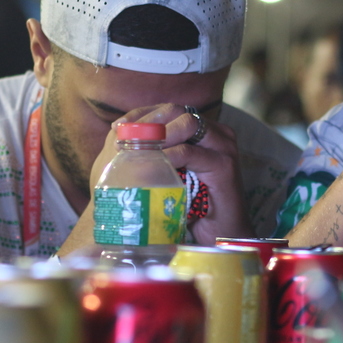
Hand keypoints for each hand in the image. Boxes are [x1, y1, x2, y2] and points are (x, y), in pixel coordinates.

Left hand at [91, 103, 250, 241]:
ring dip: (158, 135)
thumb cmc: (193, 205)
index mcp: (203, 130)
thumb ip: (155, 154)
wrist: (221, 234)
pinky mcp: (224, 165)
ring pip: (187, 124)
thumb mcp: (170, 174)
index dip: (141, 114)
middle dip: (148, 121)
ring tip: (136, 149)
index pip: (169, 109)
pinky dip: (169, 156)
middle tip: (125, 138)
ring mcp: (223, 146)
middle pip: (177, 110)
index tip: (117, 126)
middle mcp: (216, 132)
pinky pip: (191, 152)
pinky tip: (153, 166)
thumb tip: (117, 138)